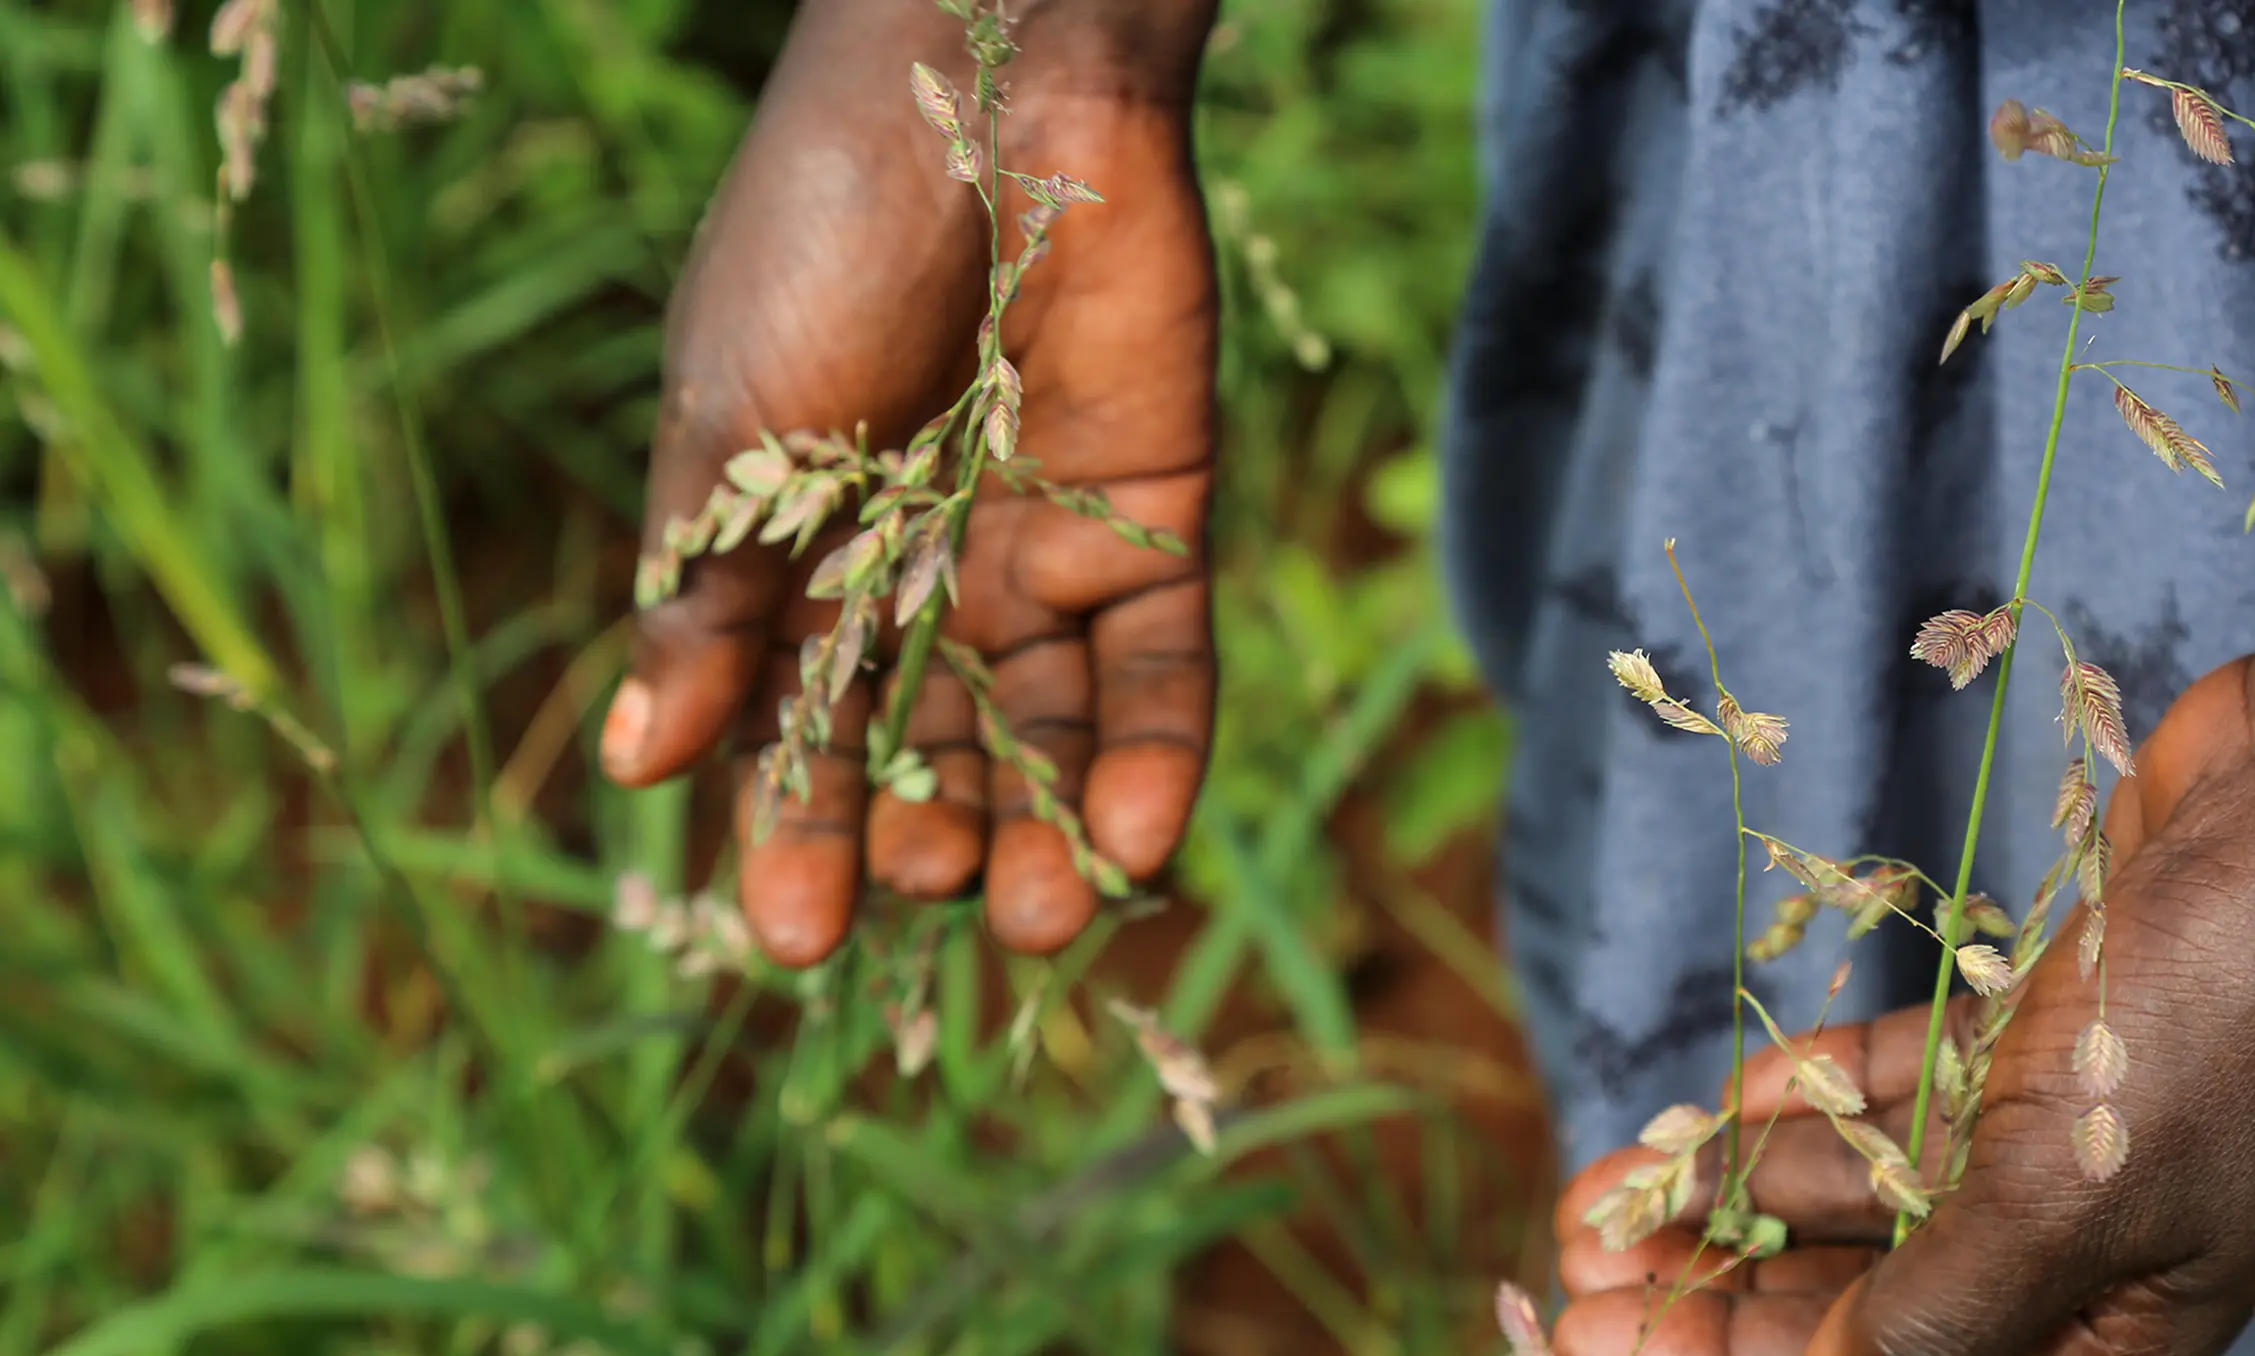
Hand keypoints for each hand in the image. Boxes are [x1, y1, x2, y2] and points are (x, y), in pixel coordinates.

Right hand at [597, 0, 1218, 963]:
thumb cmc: (817, 242)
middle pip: (935, 747)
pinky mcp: (1156, 520)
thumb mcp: (732, 434)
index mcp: (806, 553)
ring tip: (1037, 922)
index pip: (803, 727)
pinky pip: (1162, 665)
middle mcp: (928, 569)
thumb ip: (710, 603)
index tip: (794, 936)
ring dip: (1048, 833)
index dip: (800, 831)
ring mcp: (1045, 549)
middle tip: (932, 906)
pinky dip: (1151, 756)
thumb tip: (644, 768)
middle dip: (934, 842)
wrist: (980, 94)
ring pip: (1053, 730)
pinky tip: (1132, 845)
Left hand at [1555, 596, 2254, 1353]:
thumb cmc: (2240, 1014)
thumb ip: (1946, 1315)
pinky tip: (1724, 1103)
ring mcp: (2069, 1126)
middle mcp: (2093, 1246)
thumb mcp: (2079, 1198)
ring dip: (1739, 1192)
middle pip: (1873, 1301)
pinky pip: (1905, 1083)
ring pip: (1871, 1190)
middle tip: (1580, 1269)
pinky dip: (1818, 1096)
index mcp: (2123, 1332)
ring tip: (1601, 1196)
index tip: (1611, 1341)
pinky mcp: (2048, 1022)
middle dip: (1723, 1295)